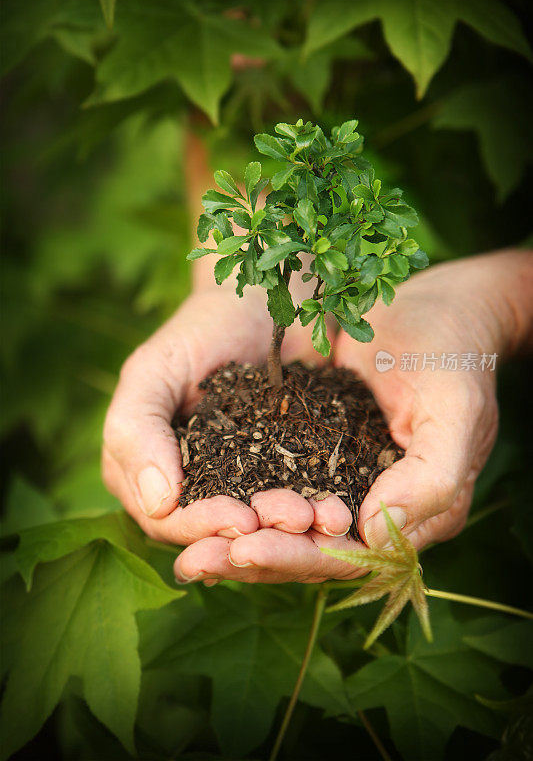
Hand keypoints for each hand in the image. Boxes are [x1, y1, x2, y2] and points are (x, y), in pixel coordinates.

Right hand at [102, 282, 349, 547]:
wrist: (265, 300)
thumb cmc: (200, 330)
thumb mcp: (155, 370)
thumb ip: (137, 430)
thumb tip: (157, 503)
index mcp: (147, 474)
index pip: (169, 522)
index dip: (203, 527)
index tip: (242, 519)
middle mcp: (193, 490)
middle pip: (220, 535)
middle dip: (260, 536)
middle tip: (298, 520)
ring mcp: (244, 487)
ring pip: (265, 532)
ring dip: (296, 534)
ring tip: (328, 517)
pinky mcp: (292, 477)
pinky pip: (304, 506)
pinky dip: (321, 513)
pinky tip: (343, 509)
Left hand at [173, 251, 531, 583]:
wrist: (436, 309)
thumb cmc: (453, 355)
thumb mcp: (456, 412)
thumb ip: (432, 480)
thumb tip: (372, 535)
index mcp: (419, 513)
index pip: (353, 558)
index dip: (297, 557)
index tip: (243, 548)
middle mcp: (380, 510)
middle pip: (311, 551)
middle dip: (255, 555)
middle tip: (196, 556)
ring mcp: (348, 483)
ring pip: (289, 530)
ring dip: (241, 538)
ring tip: (189, 543)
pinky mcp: (319, 455)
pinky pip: (278, 488)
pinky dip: (242, 500)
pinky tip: (200, 503)